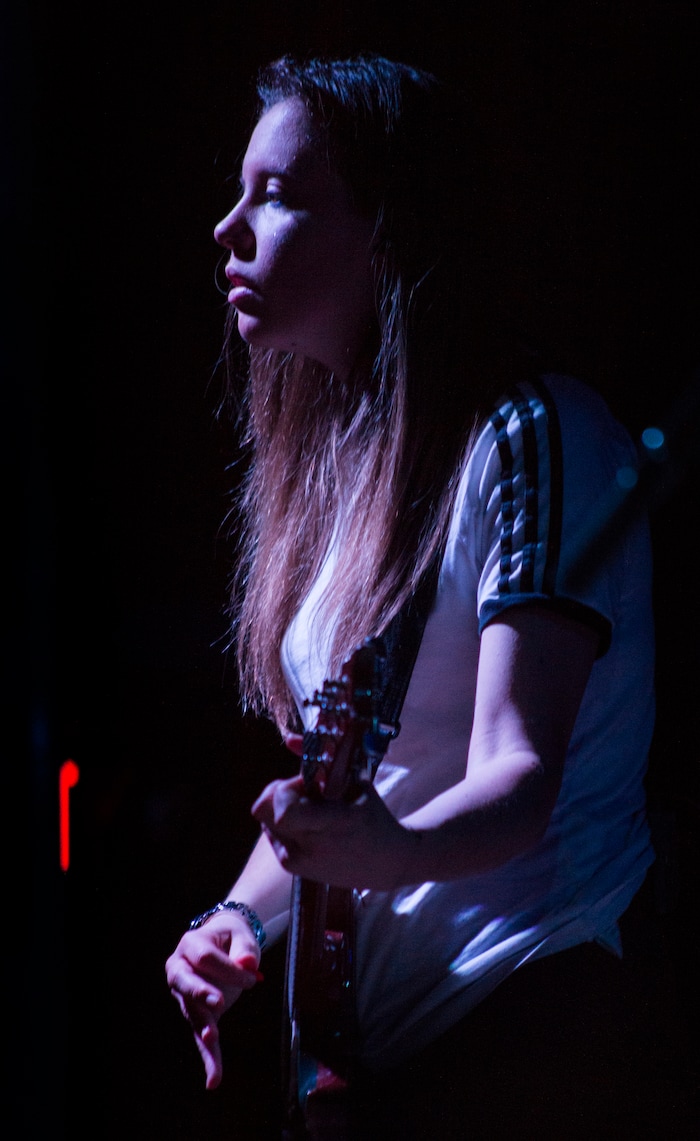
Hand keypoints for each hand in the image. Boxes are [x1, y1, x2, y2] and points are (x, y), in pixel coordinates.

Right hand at [165, 912, 261, 1088]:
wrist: (221, 944)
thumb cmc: (231, 939)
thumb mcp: (241, 935)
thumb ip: (245, 948)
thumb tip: (246, 963)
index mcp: (190, 944)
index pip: (206, 957)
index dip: (229, 968)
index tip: (253, 977)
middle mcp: (179, 970)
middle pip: (186, 981)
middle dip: (201, 993)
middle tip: (218, 1002)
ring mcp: (183, 995)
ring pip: (192, 1012)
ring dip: (203, 1027)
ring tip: (211, 1039)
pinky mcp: (195, 1015)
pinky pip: (200, 1037)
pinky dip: (209, 1058)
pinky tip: (214, 1080)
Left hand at [251, 775, 418, 889]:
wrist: (386, 862)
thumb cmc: (372, 816)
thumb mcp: (355, 782)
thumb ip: (318, 760)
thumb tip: (289, 739)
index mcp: (334, 822)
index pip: (283, 808)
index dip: (288, 787)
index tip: (307, 782)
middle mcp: (312, 846)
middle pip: (262, 810)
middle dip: (279, 793)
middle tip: (304, 793)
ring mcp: (300, 860)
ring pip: (264, 820)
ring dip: (282, 807)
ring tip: (311, 810)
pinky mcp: (293, 868)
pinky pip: (271, 834)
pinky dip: (285, 822)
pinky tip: (309, 824)